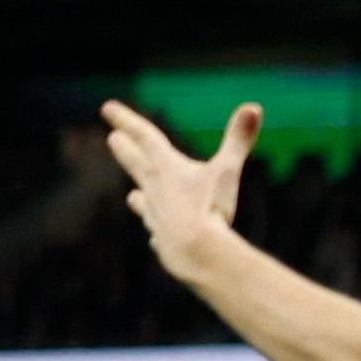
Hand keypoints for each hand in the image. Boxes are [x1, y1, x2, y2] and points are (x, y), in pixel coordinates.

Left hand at [100, 100, 256, 270]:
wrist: (196, 253)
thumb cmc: (210, 208)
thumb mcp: (228, 170)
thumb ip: (238, 140)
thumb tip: (254, 107)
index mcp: (166, 166)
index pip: (143, 136)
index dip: (125, 119)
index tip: (107, 108)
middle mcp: (153, 188)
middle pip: (133, 162)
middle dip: (124, 149)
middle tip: (113, 139)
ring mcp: (154, 215)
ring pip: (141, 200)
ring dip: (139, 195)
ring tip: (135, 196)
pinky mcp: (161, 239)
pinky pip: (159, 232)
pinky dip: (160, 230)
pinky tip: (163, 237)